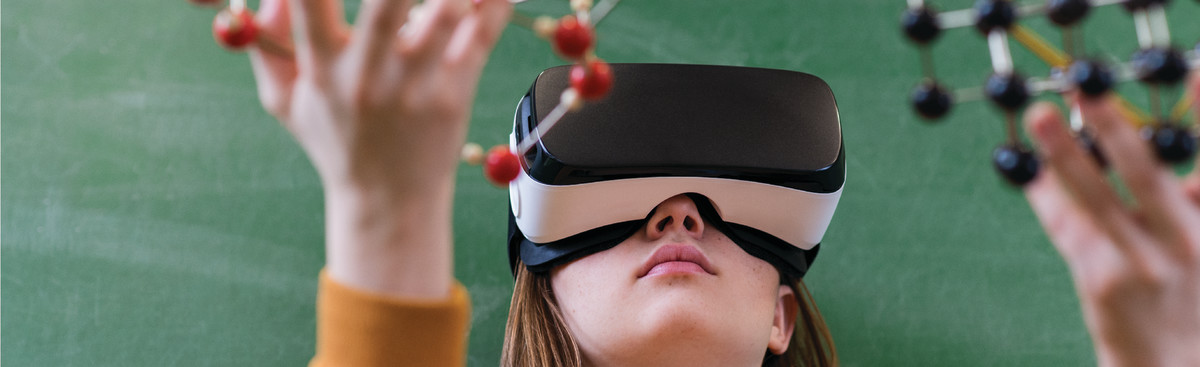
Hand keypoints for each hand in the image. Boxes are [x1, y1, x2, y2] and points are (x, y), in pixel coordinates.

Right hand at [246, 0, 510, 297]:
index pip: (307, 0)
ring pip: (443, 12)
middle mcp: (368, 75)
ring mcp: (416, 85)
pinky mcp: (456, 93)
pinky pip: (479, 33)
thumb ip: (267, 41)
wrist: (388, 201)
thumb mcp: (283, 100)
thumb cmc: (336, 141)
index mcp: (321, 68)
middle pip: (387, 1)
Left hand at [1023, 74, 1199, 366]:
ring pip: (1095, 197)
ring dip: (1064, 152)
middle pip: (1147, 174)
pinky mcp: (1100, 280)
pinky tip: (1029, 168)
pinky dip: (1047, 193)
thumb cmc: (1190, 295)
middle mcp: (1187, 242)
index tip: (1199, 71)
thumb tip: (1163, 151)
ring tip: (1041, 117)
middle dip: (1115, 128)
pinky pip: (1066, 225)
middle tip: (1088, 92)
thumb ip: (1190, 200)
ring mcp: (1141, 263)